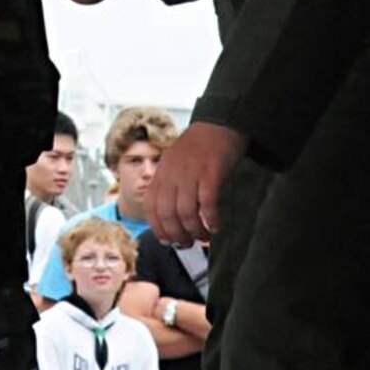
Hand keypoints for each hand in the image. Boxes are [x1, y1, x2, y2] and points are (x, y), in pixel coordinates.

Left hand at [147, 121, 245, 245]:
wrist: (218, 124)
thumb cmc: (197, 149)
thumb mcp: (174, 165)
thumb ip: (169, 186)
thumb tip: (170, 218)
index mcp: (161, 173)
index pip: (151, 208)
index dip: (159, 229)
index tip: (168, 241)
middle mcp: (172, 174)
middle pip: (168, 214)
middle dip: (177, 235)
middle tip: (188, 244)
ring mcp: (191, 172)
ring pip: (186, 212)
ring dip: (195, 231)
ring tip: (204, 237)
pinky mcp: (211, 172)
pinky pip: (208, 202)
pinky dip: (211, 219)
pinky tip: (216, 226)